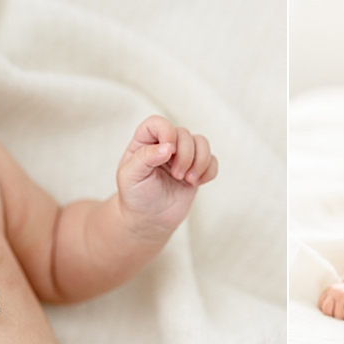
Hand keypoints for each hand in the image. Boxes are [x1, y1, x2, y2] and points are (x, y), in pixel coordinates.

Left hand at [116, 115, 217, 236]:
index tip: (169, 151)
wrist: (148, 220)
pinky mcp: (195, 170)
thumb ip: (145, 157)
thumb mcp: (130, 176)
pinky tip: (196, 183)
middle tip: (177, 175)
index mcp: (144, 142)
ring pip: (202, 142)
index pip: (158, 123)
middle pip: (184, 134)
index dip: (167, 132)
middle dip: (185, 155)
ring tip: (189, 179)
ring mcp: (182, 157)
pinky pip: (212, 161)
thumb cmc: (135, 196)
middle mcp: (164, 145)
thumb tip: (168, 146)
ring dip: (200, 161)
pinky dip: (209, 171)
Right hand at [319, 280, 343, 322]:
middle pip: (337, 315)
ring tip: (341, 314)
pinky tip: (334, 309)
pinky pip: (321, 306)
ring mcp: (333, 291)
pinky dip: (327, 310)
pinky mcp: (326, 291)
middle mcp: (343, 293)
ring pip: (327, 311)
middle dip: (343, 320)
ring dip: (333, 316)